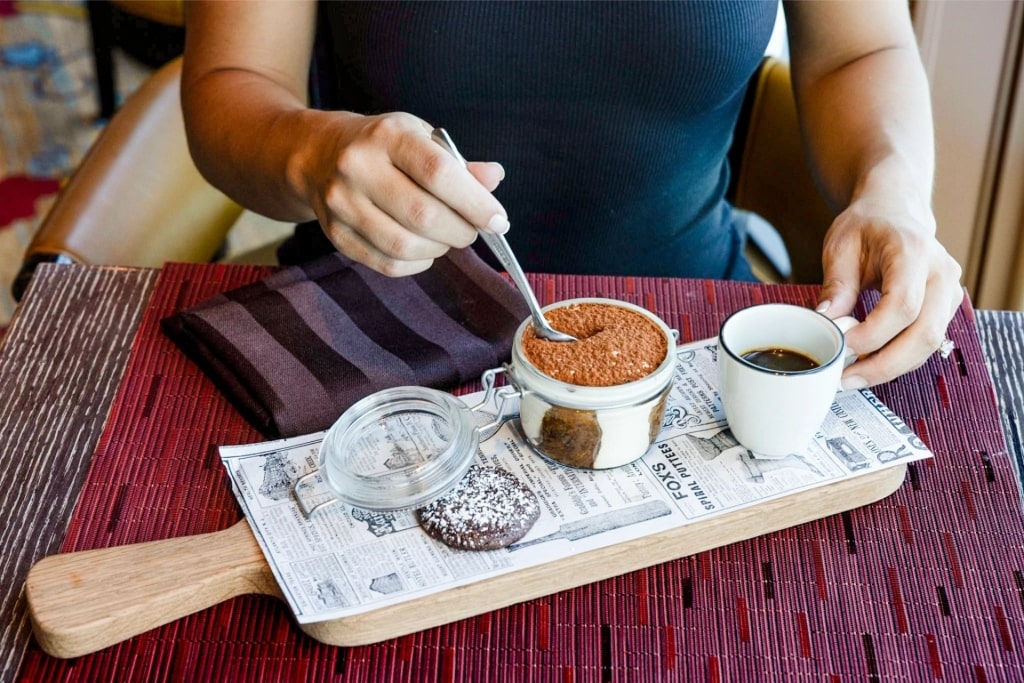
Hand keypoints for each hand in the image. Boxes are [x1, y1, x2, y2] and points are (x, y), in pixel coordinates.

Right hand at [301, 112, 508, 275]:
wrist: (318, 154)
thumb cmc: (383, 147)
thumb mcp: (421, 138)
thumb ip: (459, 163)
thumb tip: (493, 180)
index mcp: (387, 136)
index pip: (438, 173)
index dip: (475, 203)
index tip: (498, 220)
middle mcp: (358, 167)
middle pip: (423, 216)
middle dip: (461, 231)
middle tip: (472, 230)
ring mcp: (342, 203)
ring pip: (404, 246)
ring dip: (439, 249)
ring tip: (447, 237)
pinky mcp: (336, 234)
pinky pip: (387, 264)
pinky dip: (417, 263)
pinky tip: (424, 248)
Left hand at [816, 193, 962, 388]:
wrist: (895, 212)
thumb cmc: (867, 226)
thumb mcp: (841, 246)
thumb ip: (837, 285)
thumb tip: (826, 324)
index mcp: (914, 252)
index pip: (902, 305)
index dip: (873, 334)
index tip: (841, 348)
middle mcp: (942, 274)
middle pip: (924, 333)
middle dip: (883, 364)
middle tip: (845, 379)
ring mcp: (950, 293)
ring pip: (930, 345)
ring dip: (890, 368)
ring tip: (851, 377)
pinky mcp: (945, 308)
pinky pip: (926, 343)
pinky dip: (898, 360)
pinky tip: (867, 366)